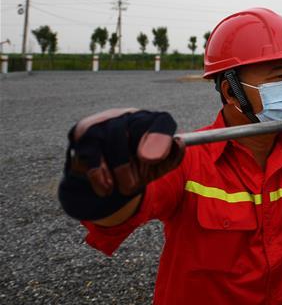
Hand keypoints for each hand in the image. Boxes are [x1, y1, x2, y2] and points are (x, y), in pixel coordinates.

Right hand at [58, 108, 183, 220]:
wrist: (103, 172)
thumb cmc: (137, 165)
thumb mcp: (159, 166)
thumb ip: (173, 157)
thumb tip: (177, 144)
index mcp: (152, 120)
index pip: (162, 122)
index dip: (160, 138)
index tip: (153, 160)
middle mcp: (129, 116)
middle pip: (136, 131)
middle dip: (134, 164)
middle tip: (135, 185)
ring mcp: (105, 122)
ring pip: (114, 144)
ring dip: (119, 174)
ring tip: (123, 188)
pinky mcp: (82, 134)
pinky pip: (91, 155)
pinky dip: (100, 176)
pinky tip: (106, 188)